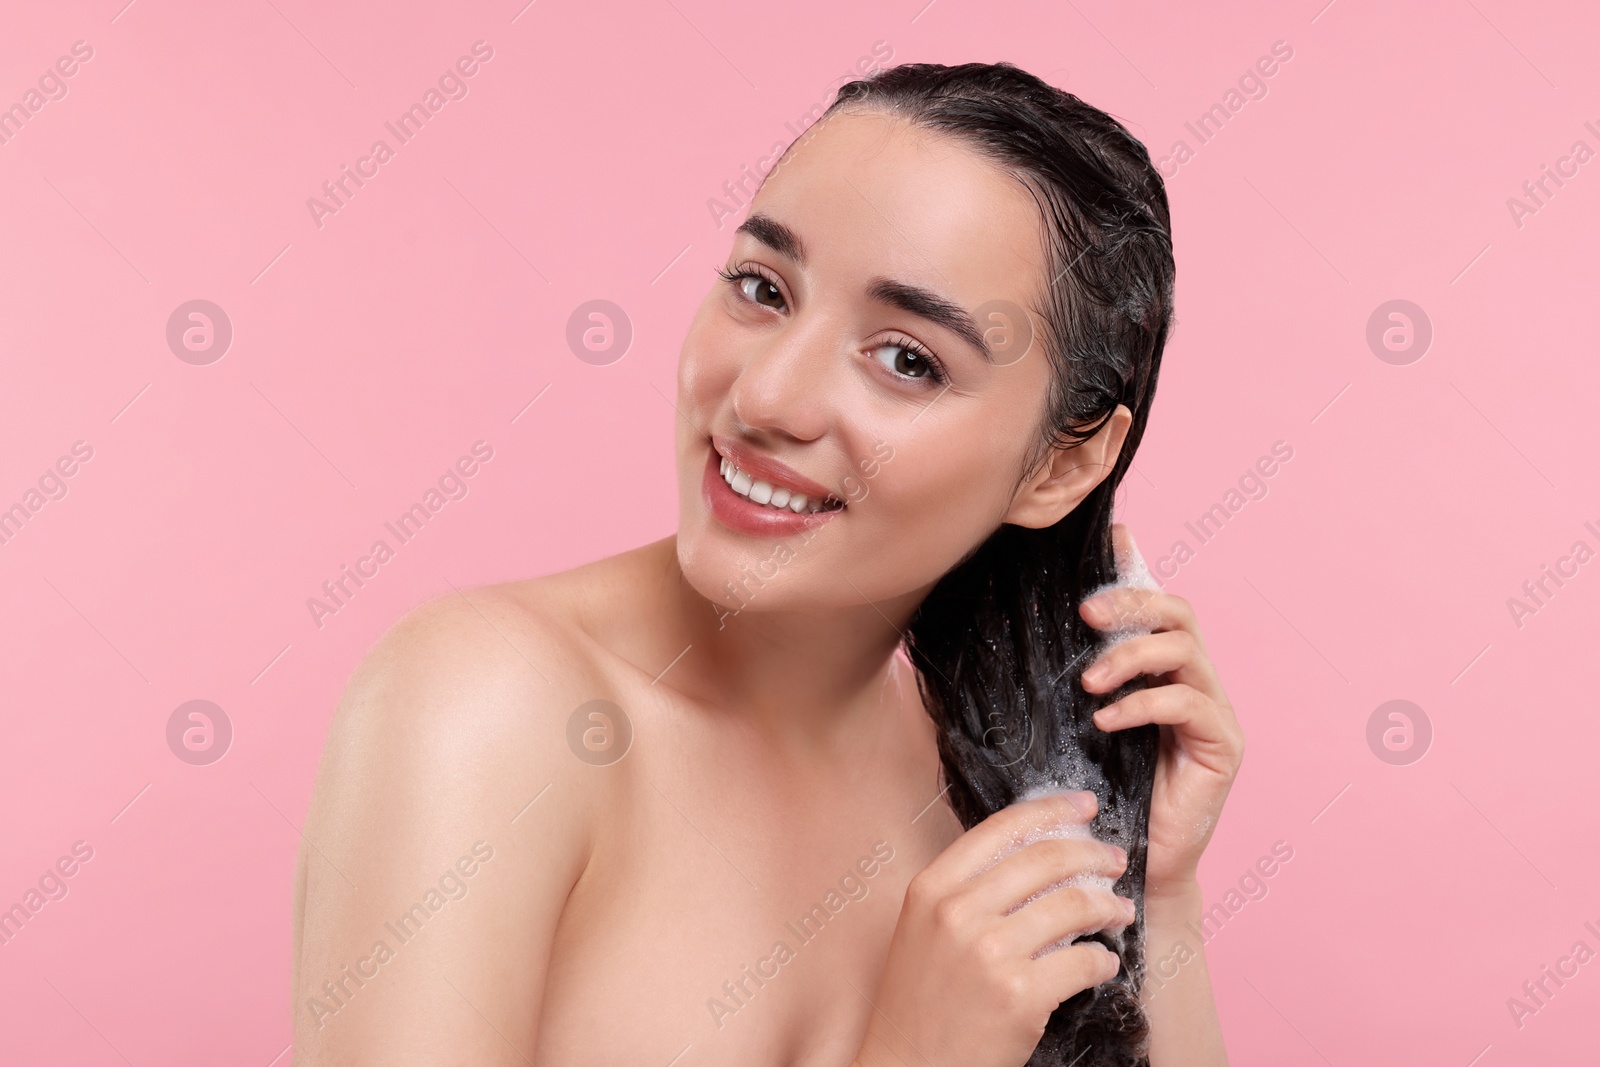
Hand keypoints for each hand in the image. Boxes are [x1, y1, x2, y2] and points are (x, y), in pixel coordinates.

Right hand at [854, 793, 1133, 1066]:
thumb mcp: (925, 927)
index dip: (1051, 810)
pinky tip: (1103, 962)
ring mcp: (991, 954)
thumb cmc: (920, 1001)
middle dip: (1092, 853)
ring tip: (1118, 910)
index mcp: (932, 887)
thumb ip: (968, 888)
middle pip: (1046, 860)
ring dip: (1108, 906)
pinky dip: (1103, 960)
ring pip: (1074, 907)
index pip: (1002, 829)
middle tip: (1114, 858)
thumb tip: (1036, 854)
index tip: (1084, 805)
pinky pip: (1084, 961)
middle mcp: (958, 912)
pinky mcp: (1021, 996)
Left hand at [1077, 523, 1244, 900]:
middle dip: (1133, 603)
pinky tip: (1108, 721)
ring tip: (1089, 683)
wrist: (1128, 868)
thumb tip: (1010, 646)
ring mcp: (1213, 713)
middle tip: (1086, 616)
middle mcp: (1193, 683)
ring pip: (1185, 651)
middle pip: (1177, 614)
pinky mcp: (1223, 746)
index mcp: (1158, 672)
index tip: (1109, 540)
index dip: (1135, 570)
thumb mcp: (1069, 729)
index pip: (1154, 604)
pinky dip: (1144, 704)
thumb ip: (1061, 686)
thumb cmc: (1096, 797)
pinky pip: (1188, 704)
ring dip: (1132, 657)